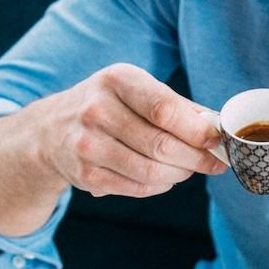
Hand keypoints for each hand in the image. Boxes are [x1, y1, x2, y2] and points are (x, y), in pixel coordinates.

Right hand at [29, 63, 225, 198]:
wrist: (51, 130)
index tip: (217, 140)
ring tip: (189, 169)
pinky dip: (160, 186)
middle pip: (161, 145)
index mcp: (117, 80)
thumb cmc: (107, 105)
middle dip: (195, 158)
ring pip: (151, 172)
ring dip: (180, 174)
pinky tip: (165, 177)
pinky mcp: (86, 175)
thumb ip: (176, 106)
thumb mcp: (135, 89)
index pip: (164, 109)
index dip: (197, 130)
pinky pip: (137, 188)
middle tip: (213, 163)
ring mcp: (88, 145)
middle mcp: (97, 110)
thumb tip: (216, 128)